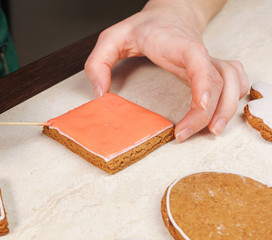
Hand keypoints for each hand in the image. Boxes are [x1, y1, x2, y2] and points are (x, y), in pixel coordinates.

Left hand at [84, 0, 248, 141]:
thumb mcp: (112, 38)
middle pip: (218, 80)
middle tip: (183, 134)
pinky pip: (234, 81)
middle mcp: (197, 53)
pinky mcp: (212, 68)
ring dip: (226, 108)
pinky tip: (219, 114)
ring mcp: (208, 61)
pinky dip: (233, 99)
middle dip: (208, 112)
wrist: (170, 13)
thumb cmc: (144, 27)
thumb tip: (101, 93)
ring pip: (232, 82)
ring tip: (210, 131)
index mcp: (175, 44)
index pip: (197, 59)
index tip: (201, 105)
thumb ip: (98, 63)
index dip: (204, 82)